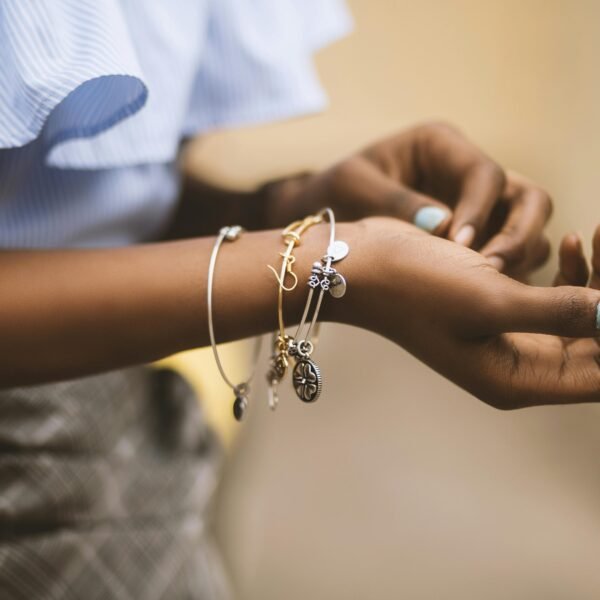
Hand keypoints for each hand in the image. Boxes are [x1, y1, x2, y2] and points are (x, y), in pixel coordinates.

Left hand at [268, 122, 551, 276]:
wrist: (324, 218)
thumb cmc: (333, 194)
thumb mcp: (353, 187)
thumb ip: (396, 202)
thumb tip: (446, 227)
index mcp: (441, 146)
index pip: (486, 174)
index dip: (480, 210)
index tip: (458, 245)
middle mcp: (467, 174)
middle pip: (529, 199)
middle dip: (518, 235)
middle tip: (490, 272)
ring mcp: (477, 207)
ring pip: (527, 230)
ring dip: (516, 258)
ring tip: (484, 287)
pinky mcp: (476, 238)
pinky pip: (508, 256)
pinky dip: (504, 275)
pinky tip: (478, 294)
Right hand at [340, 218, 599, 408]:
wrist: (363, 264)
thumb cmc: (414, 286)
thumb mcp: (489, 300)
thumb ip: (561, 312)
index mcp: (516, 379)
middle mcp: (517, 365)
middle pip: (596, 343)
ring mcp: (508, 336)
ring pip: (579, 315)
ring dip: (597, 279)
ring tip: (594, 234)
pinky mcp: (499, 306)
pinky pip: (552, 296)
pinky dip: (570, 271)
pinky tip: (568, 242)